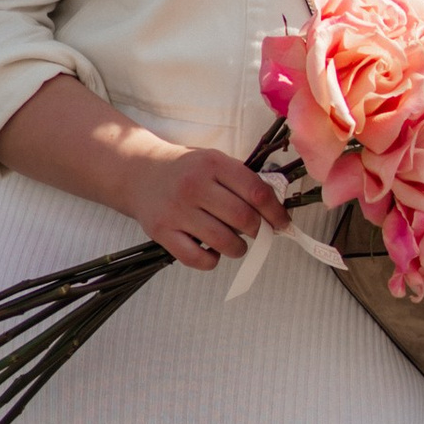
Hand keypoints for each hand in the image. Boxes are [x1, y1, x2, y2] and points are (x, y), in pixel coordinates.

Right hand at [120, 139, 289, 270]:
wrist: (140, 173)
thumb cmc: (186, 170)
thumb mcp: (214, 162)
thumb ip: (242, 181)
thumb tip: (275, 212)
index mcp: (213, 164)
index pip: (256, 192)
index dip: (276, 212)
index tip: (282, 223)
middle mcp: (194, 186)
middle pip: (244, 219)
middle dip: (259, 231)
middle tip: (258, 232)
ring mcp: (177, 211)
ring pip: (225, 242)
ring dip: (238, 248)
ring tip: (235, 243)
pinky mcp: (162, 232)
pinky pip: (198, 259)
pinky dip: (213, 261)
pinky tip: (212, 251)